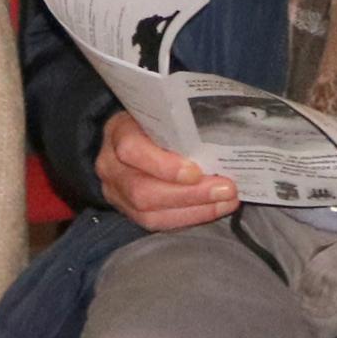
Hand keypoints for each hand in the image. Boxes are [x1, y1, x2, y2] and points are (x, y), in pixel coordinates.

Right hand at [93, 113, 238, 231]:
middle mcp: (111, 167)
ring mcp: (116, 193)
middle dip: (190, 194)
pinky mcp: (128, 212)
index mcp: (117, 133)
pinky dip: (189, 218)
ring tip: (226, 202)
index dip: (164, 165)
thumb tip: (220, 135)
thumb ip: (180, 125)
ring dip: (195, 210)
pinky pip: (157, 223)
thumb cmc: (150, 123)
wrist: (125, 139)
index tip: (197, 172)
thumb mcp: (160, 114)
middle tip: (226, 190)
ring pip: (150, 213)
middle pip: (142, 190)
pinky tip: (213, 209)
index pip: (132, 149)